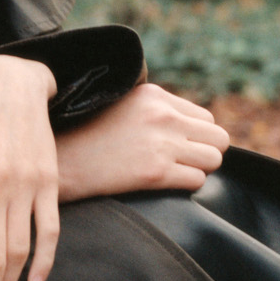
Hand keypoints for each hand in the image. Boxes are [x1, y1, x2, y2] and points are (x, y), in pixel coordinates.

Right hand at [56, 84, 229, 200]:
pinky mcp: (156, 172)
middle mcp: (162, 116)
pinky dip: (185, 185)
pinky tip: (162, 183)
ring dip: (199, 169)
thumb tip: (187, 126)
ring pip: (214, 159)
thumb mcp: (121, 105)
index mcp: (154, 95)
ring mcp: (161, 144)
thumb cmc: (87, 137)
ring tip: (175, 172)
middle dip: (206, 152)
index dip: (197, 137)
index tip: (180, 147)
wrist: (60, 163)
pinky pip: (198, 180)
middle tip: (185, 162)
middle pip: (218, 137)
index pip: (206, 118)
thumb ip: (154, 109)